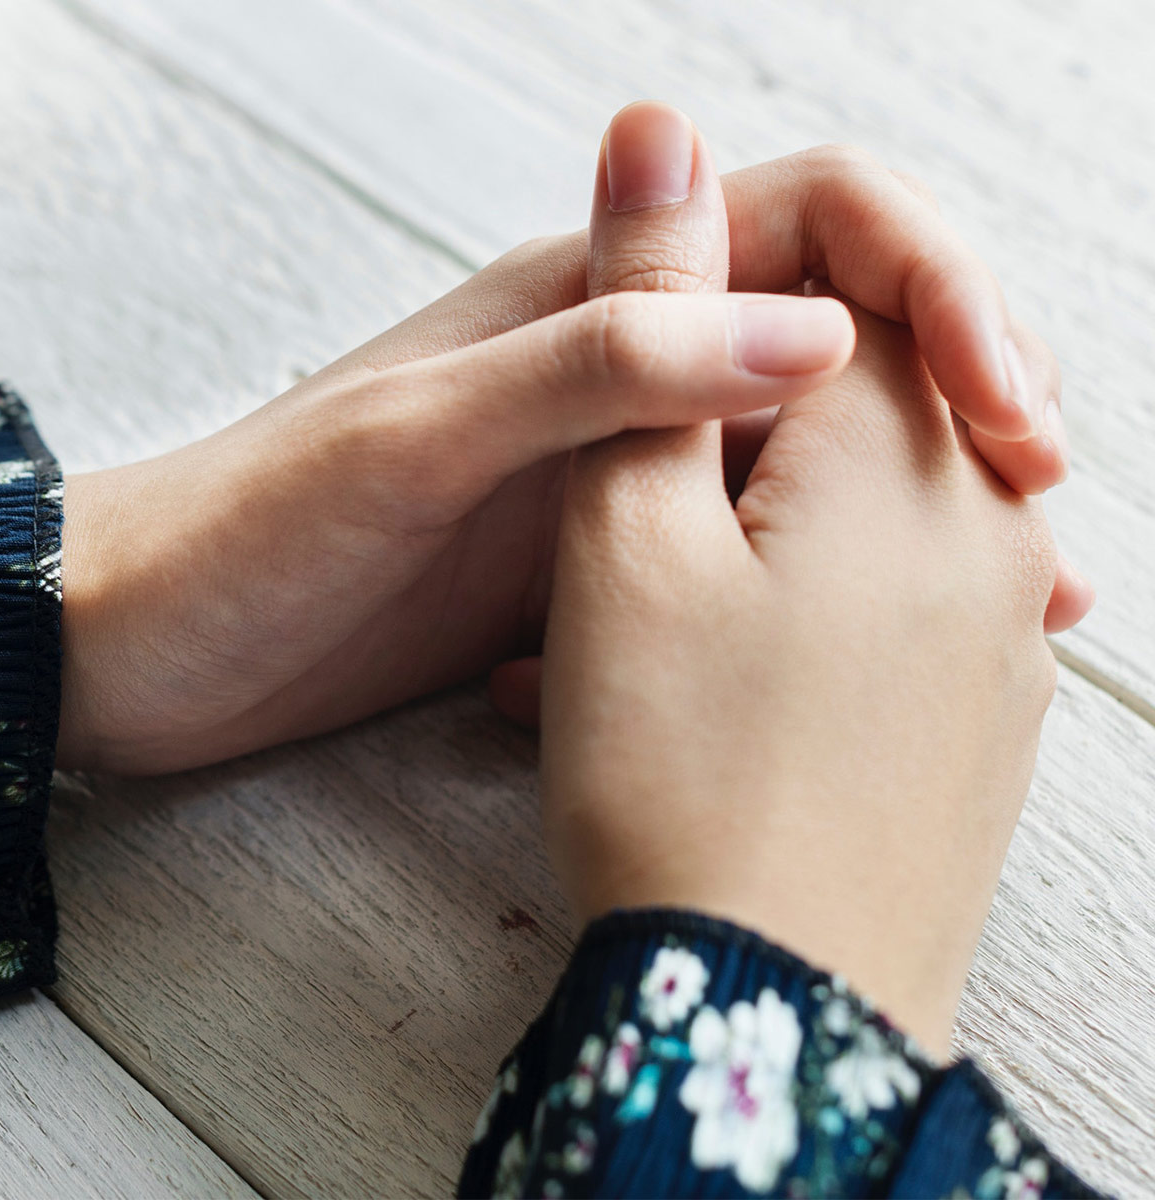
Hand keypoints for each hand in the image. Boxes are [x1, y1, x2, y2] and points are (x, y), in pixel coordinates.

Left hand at [57, 105, 1082, 774]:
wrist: (131, 645)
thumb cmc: (239, 532)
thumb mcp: (416, 441)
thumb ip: (597, 372)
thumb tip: (817, 334)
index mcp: (579, 294)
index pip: (815, 218)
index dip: (937, 286)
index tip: (1005, 408)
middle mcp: (608, 367)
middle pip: (838, 329)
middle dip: (955, 397)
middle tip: (1037, 516)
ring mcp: (601, 471)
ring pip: (800, 453)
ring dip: (907, 505)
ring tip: (1016, 597)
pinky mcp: (576, 569)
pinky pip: (733, 555)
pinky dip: (816, 591)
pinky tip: (874, 656)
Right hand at [537, 115, 1063, 1050]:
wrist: (767, 1012)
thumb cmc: (673, 767)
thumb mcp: (615, 521)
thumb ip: (640, 314)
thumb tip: (658, 126)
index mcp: (905, 447)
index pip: (840, 287)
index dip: (709, 320)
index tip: (628, 410)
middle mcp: (987, 527)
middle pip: (847, 405)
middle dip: (712, 451)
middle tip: (605, 537)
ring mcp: (1000, 639)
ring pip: (848, 520)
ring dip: (723, 547)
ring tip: (608, 638)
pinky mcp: (978, 729)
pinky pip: (878, 622)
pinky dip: (769, 629)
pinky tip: (672, 700)